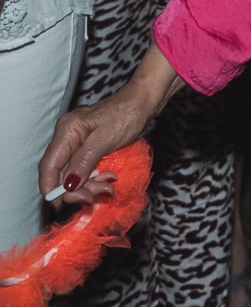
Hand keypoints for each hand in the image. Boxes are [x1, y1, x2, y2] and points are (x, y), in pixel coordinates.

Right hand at [41, 81, 160, 205]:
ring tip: (107, 187)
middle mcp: (68, 137)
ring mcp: (78, 142)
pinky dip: (95, 177)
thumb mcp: (105, 139)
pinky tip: (107, 179)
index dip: (51, 188)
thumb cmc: (128, 114)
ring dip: (89, 184)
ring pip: (75, 172)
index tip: (60, 205)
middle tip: (93, 197)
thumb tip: (68, 185)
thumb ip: (83, 162)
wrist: (145, 101)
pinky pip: (86, 167)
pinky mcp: (89, 146)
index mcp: (67, 131)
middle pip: (61, 172)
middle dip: (76, 188)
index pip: (49, 165)